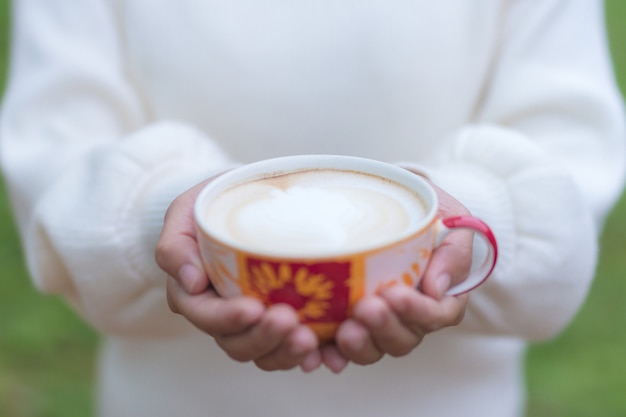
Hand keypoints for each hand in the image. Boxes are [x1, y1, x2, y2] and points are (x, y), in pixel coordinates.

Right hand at [155, 179, 323, 371]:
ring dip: (287, 352)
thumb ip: (176, 246)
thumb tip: (191, 282)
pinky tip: (326, 354)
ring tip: (310, 339)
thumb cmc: (213, 203)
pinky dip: (310, 355)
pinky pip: (294, 347)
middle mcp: (224, 315)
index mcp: (196, 294)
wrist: (249, 197)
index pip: (206, 315)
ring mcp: (255, 321)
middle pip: (237, 343)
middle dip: (263, 337)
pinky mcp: (285, 319)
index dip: (227, 318)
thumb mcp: (185, 213)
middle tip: (290, 321)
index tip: (253, 307)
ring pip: (266, 353)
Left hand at [328, 180, 471, 364]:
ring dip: (360, 344)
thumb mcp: (448, 219)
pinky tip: (319, 355)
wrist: (385, 199)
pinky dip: (329, 353)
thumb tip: (438, 288)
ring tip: (345, 330)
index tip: (396, 294)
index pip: (437, 315)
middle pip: (403, 338)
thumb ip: (453, 252)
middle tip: (366, 308)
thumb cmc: (420, 209)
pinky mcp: (345, 320)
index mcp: (437, 295)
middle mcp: (408, 315)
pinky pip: (338, 346)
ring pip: (373, 347)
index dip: (418, 311)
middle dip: (384, 327)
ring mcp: (376, 321)